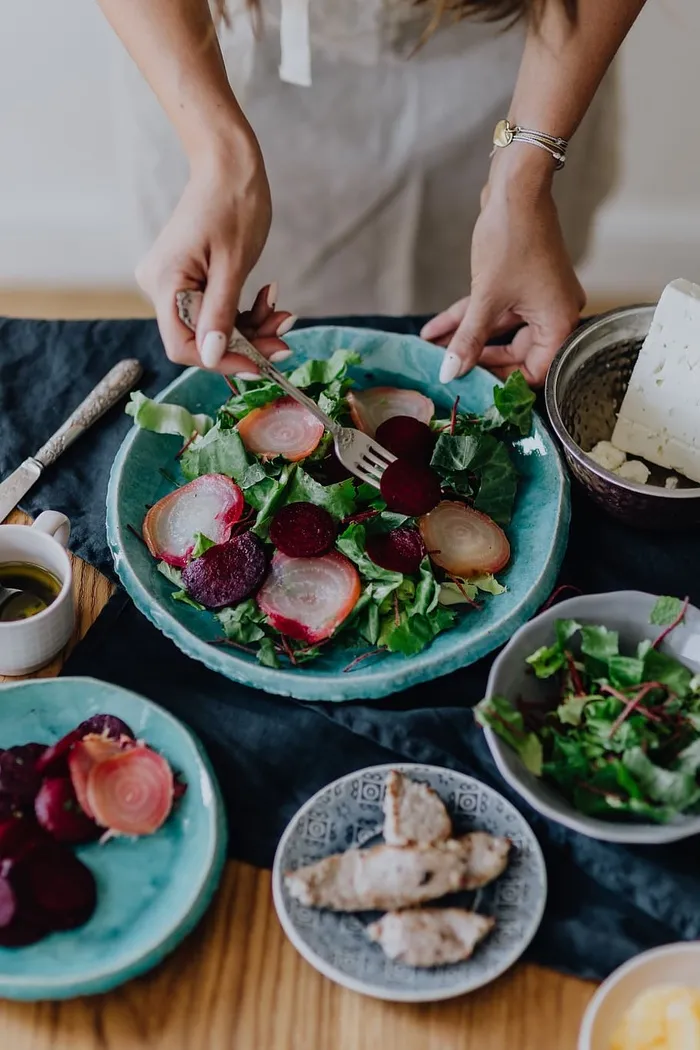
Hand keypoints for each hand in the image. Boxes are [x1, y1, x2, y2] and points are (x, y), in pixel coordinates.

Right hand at [135, 137, 295, 373]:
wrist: (229, 164)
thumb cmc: (234, 203)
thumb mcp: (233, 264)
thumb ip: (221, 314)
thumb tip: (212, 357)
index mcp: (164, 282)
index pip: (184, 346)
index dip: (221, 360)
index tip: (259, 365)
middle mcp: (160, 286)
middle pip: (201, 338)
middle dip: (246, 341)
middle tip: (285, 337)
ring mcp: (174, 283)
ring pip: (213, 326)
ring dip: (252, 327)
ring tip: (282, 312)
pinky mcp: (189, 278)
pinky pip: (216, 309)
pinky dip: (244, 311)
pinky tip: (268, 297)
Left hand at [421, 180, 584, 386]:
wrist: (517, 187)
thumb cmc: (513, 239)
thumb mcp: (486, 298)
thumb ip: (468, 340)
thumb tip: (451, 374)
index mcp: (559, 323)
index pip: (536, 371)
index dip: (504, 383)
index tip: (474, 389)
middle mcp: (554, 313)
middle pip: (517, 354)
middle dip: (479, 360)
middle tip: (450, 372)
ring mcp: (538, 297)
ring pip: (499, 329)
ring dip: (466, 338)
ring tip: (432, 351)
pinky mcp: (521, 282)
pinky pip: (494, 309)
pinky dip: (467, 317)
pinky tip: (434, 329)